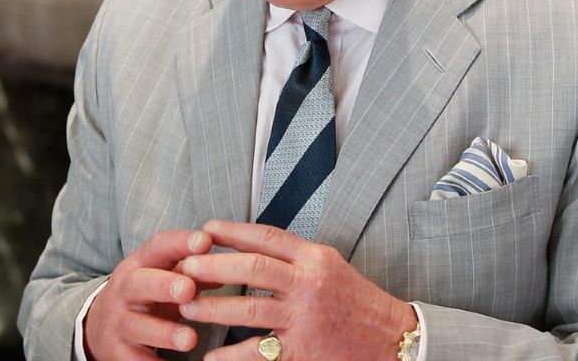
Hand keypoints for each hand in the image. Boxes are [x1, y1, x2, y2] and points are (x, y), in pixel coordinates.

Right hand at [85, 229, 212, 359]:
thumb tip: (227, 268)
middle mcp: (125, 291)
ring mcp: (119, 322)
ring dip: (164, 333)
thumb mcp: (164, 278)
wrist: (101, 327)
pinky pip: (136, 359)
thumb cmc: (146, 297)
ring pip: (138, 326)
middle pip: (140, 283)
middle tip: (188, 289)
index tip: (205, 241)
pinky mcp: (118, 352)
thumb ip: (193, 272)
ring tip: (189, 339)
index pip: (158, 247)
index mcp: (139, 265)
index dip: (180, 243)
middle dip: (163, 285)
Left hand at [177, 220, 416, 360]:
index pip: (268, 237)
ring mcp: (306, 317)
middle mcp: (310, 283)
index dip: (233, 231)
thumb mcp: (330, 266)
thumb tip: (252, 247)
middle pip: (253, 267)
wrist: (392, 339)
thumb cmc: (357, 302)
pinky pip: (260, 351)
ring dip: (214, 308)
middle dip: (214, 265)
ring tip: (187, 307)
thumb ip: (295, 257)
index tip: (205, 229)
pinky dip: (232, 355)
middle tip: (185, 267)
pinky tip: (211, 357)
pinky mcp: (304, 349)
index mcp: (315, 258)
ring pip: (250, 307)